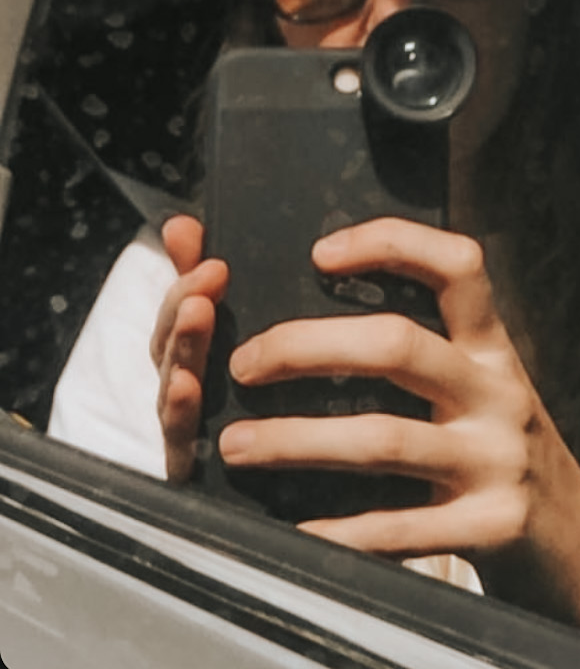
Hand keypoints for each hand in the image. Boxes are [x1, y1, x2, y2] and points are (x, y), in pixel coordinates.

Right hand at [150, 214, 229, 483]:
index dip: (185, 283)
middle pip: (170, 346)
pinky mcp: (194, 469)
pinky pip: (181, 441)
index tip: (211, 256)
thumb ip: (197, 278)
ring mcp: (186, 428)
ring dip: (182, 348)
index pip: (178, 312)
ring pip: (173, 384)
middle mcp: (184, 388)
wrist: (280, 485)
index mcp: (193, 352)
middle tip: (204, 284)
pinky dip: (179, 413)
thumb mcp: (225, 324)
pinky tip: (185, 388)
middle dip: (182, 310)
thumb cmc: (247, 396)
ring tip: (197, 317)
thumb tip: (180, 224)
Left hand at [217, 218, 579, 657]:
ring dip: (298, 439)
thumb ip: (432, 357)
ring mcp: (496, 460)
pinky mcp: (490, 526)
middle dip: (308, 346)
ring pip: (385, 439)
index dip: (391, 243)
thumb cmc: (507, 457)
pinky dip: (338, 531)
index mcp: (494, 348)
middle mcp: (498, 392)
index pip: (457, 265)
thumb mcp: (486, 390)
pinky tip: (292, 533)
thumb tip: (331, 321)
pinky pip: (400, 527)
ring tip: (238, 444)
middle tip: (246, 362)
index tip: (321, 252)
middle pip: (399, 344)